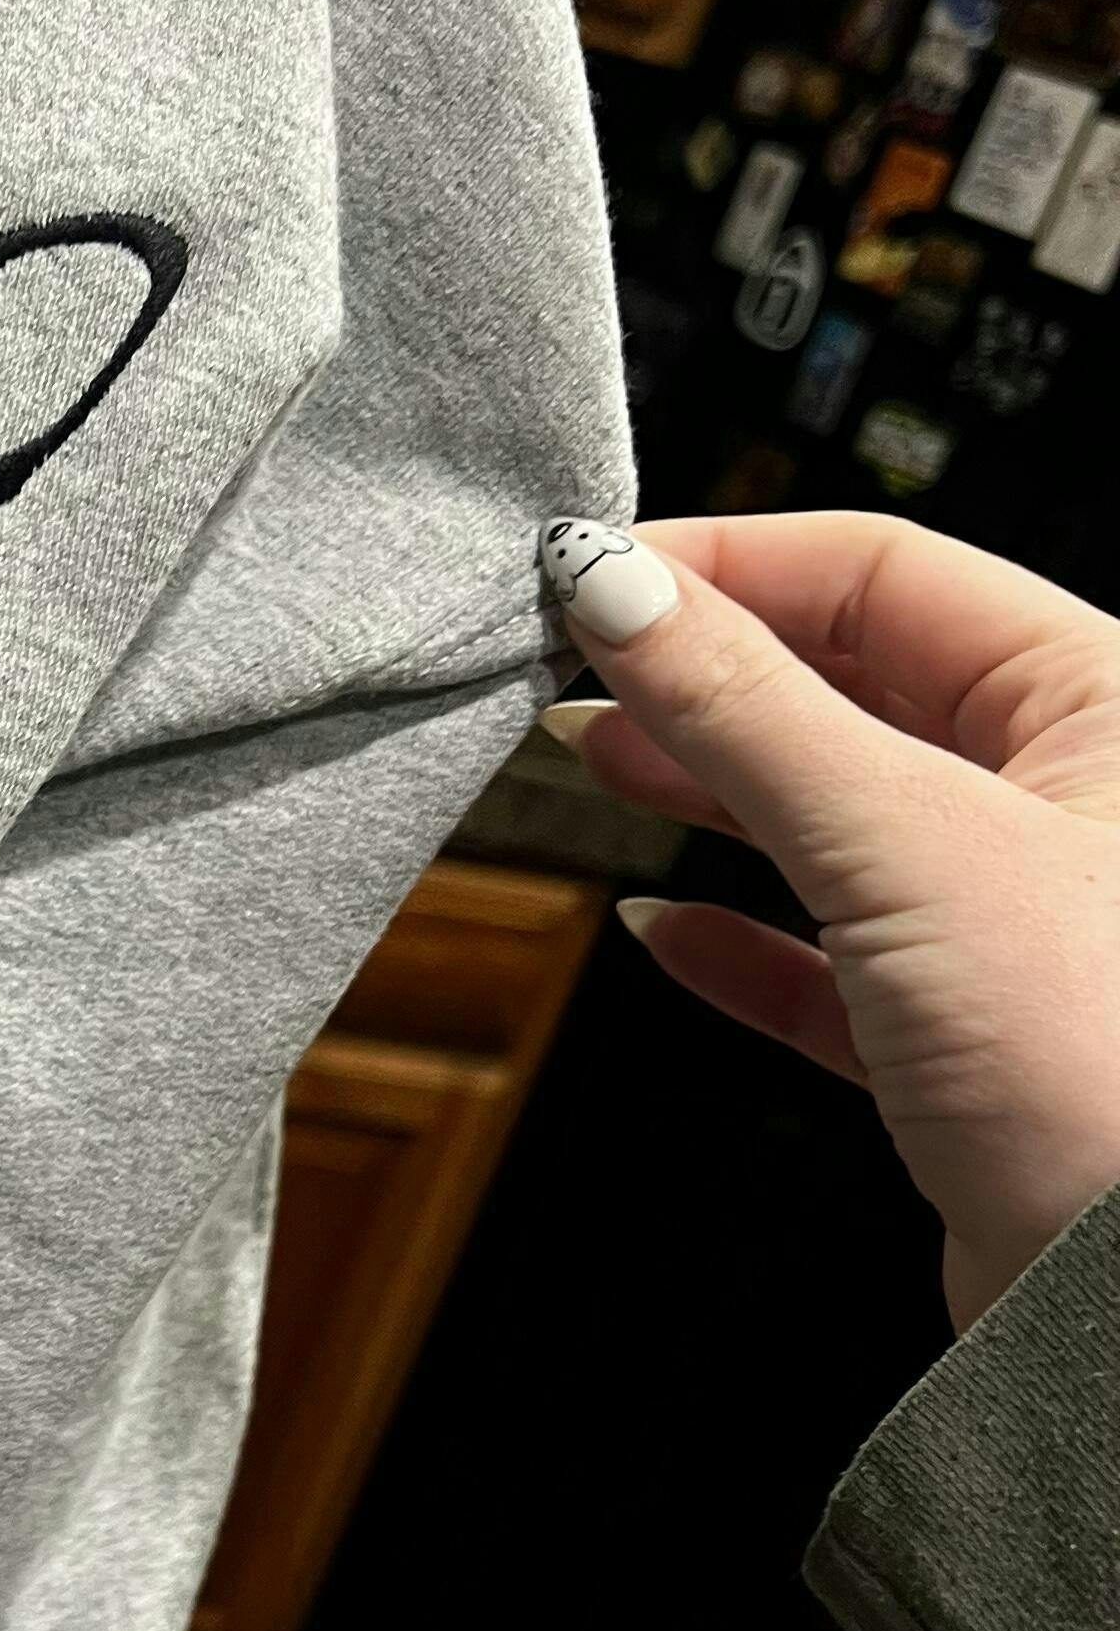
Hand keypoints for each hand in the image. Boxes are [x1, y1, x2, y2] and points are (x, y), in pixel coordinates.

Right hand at [537, 512, 1119, 1335]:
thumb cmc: (1104, 1065)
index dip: (727, 565)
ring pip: (835, 820)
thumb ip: (746, 707)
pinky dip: (740, 941)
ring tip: (590, 760)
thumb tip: (615, 585)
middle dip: (704, 674)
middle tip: (565, 667)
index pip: (885, 572)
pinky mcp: (975, 1047)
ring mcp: (1024, 923)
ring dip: (706, 789)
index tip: (589, 582)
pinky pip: (835, 965)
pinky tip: (662, 927)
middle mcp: (1078, 796)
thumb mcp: (902, 841)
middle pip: (855, 685)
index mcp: (1104, 698)